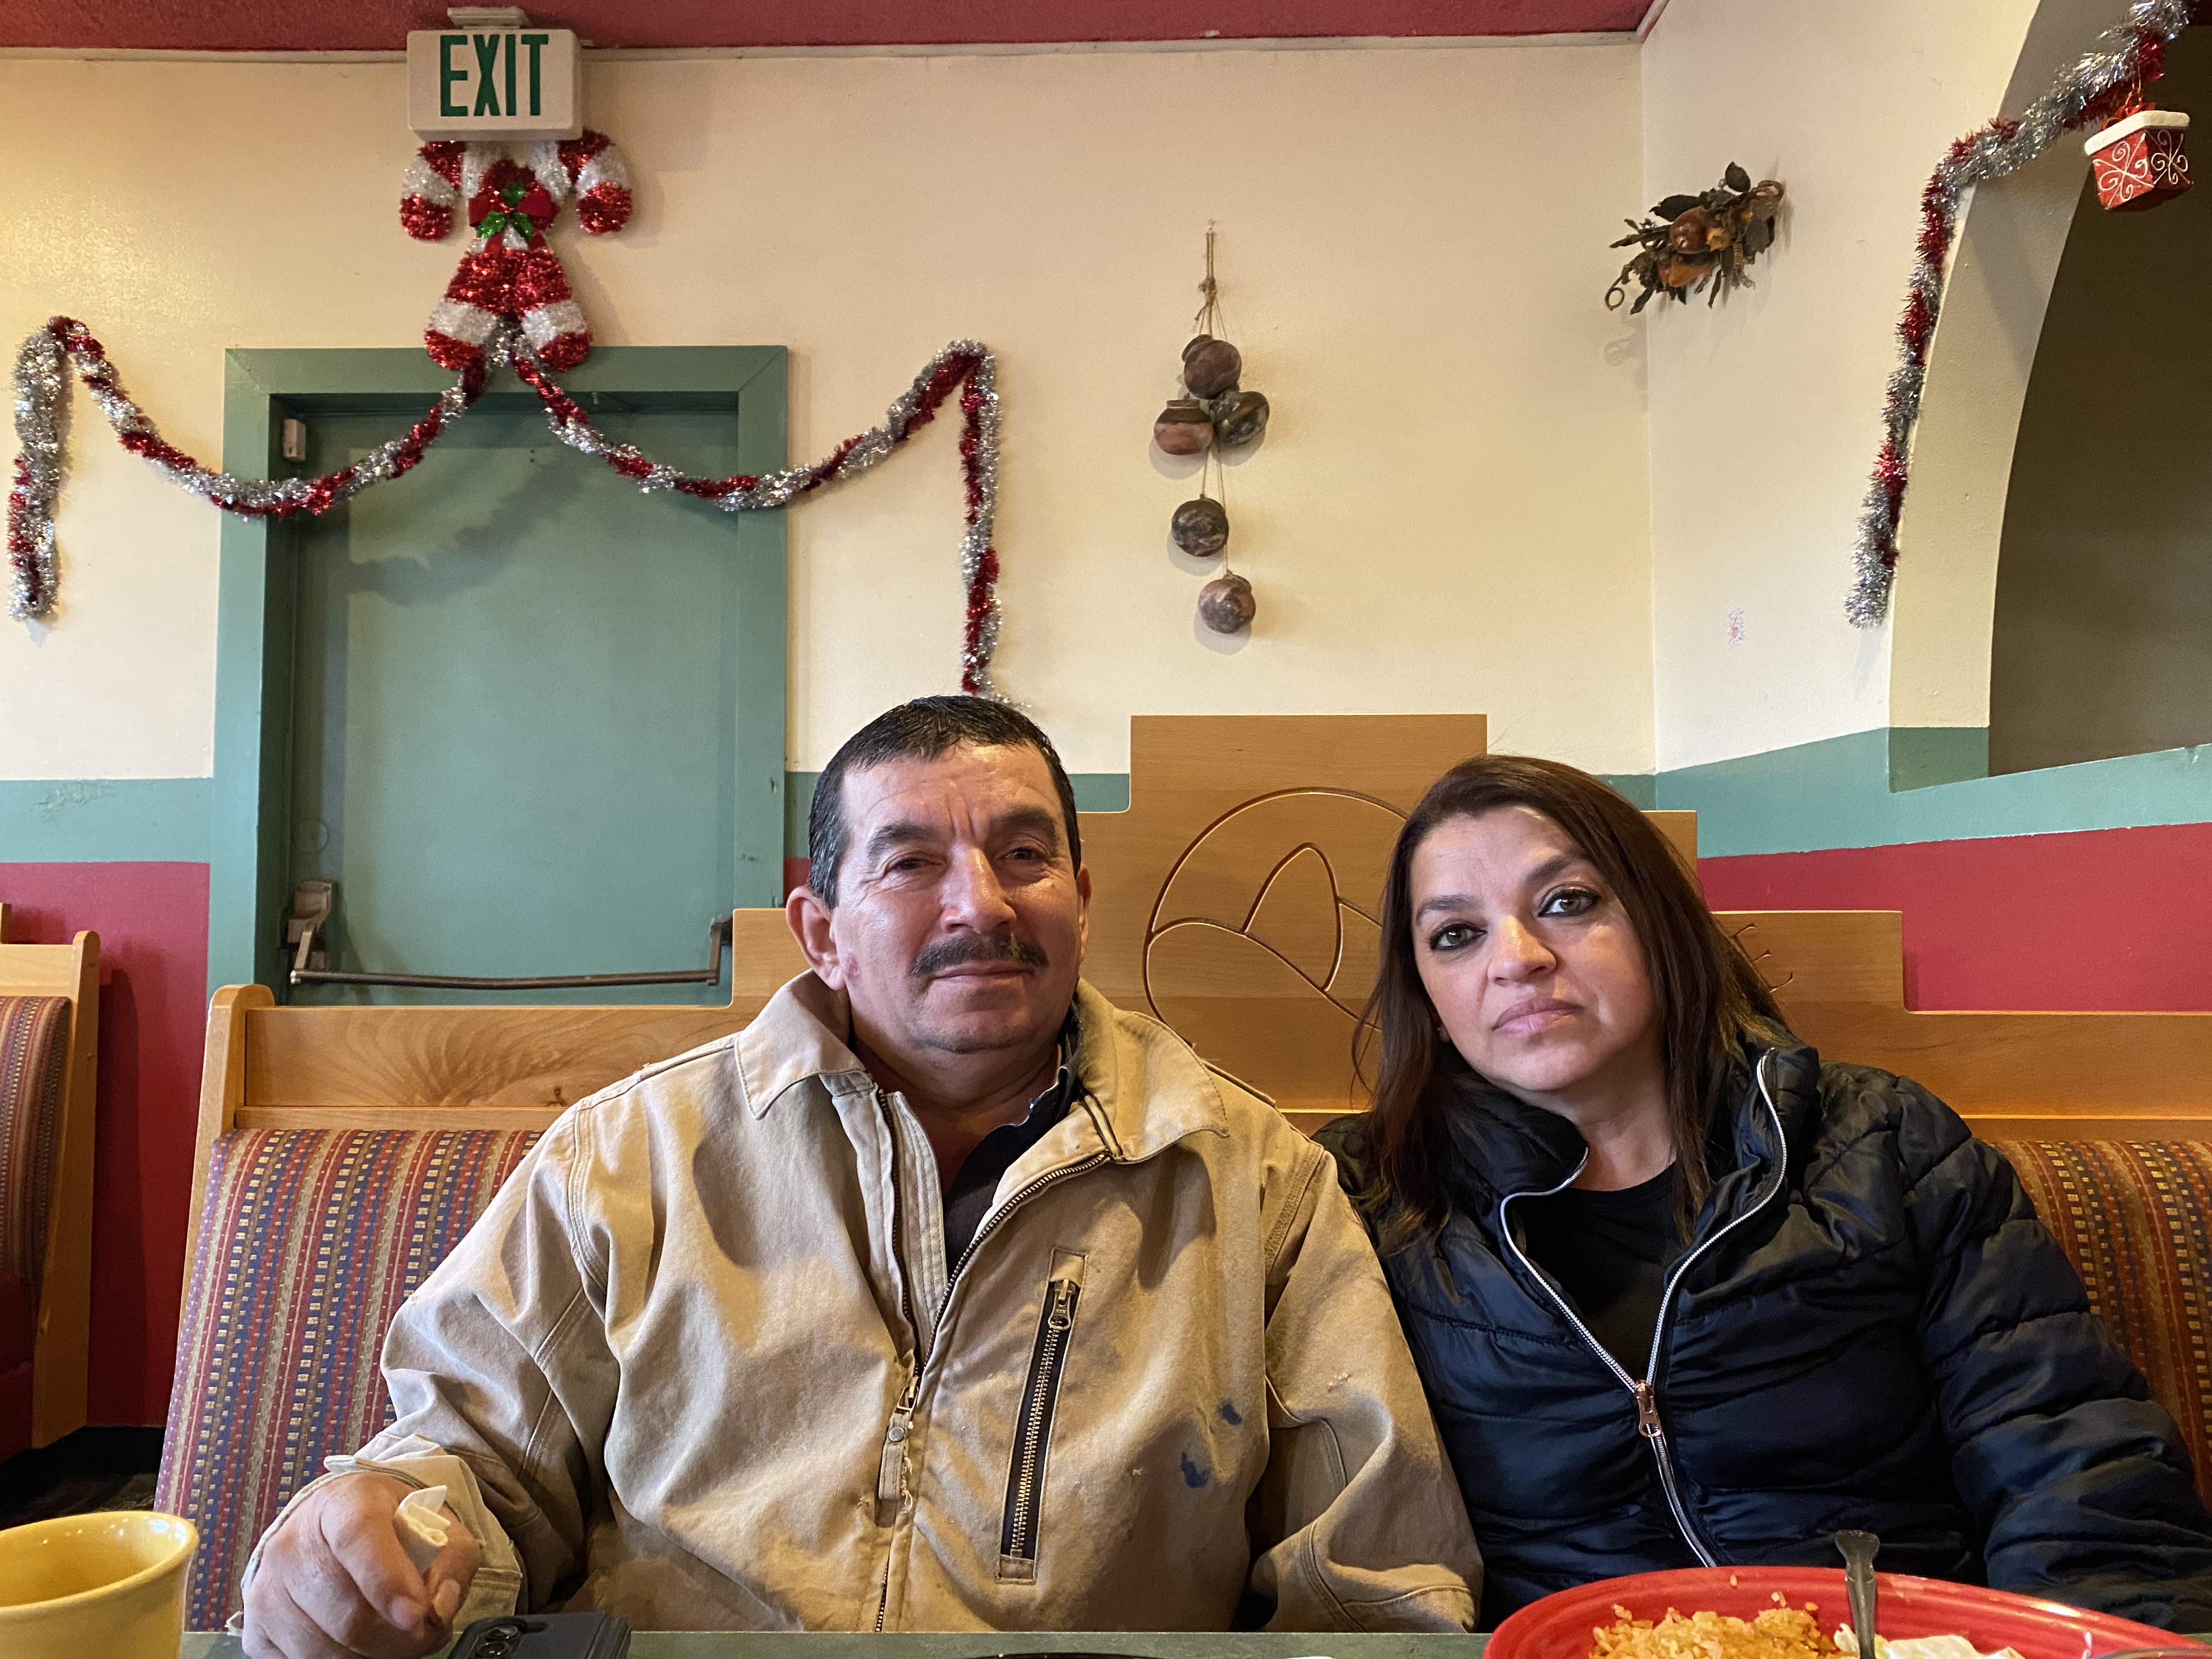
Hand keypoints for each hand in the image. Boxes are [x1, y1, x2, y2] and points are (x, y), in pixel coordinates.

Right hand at [242, 1472, 480, 1658]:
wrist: (333, 1526)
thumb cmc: (391, 1527)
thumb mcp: (437, 1526)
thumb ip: (451, 1563)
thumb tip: (437, 1610)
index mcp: (343, 1503)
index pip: (359, 1538)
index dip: (387, 1581)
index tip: (416, 1616)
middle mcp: (293, 1543)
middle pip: (345, 1613)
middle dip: (396, 1638)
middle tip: (423, 1633)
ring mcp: (267, 1587)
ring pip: (321, 1649)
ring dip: (370, 1657)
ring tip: (395, 1639)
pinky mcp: (253, 1627)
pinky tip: (359, 1647)